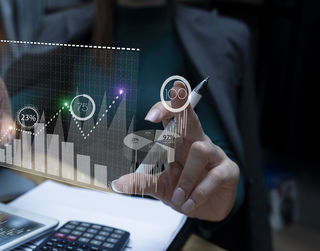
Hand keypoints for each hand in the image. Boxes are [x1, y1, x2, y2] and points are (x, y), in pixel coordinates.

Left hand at [112, 82, 239, 220]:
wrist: (207, 211)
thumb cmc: (184, 190)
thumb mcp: (160, 186)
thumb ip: (141, 182)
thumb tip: (118, 184)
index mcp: (179, 142)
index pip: (173, 118)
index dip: (165, 109)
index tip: (152, 115)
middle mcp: (197, 142)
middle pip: (190, 117)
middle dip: (182, 104)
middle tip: (176, 90)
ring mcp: (214, 154)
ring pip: (199, 150)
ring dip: (186, 178)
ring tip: (178, 197)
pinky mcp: (228, 170)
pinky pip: (214, 176)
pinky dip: (198, 193)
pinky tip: (190, 204)